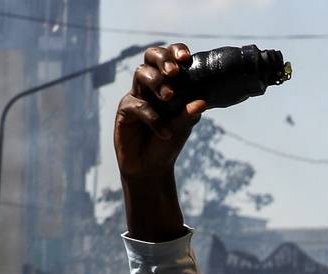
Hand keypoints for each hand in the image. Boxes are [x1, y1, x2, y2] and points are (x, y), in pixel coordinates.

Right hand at [113, 43, 205, 180]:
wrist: (151, 167)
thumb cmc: (168, 144)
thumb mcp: (182, 127)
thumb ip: (189, 114)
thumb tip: (202, 102)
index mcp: (168, 83)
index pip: (170, 59)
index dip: (176, 52)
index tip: (186, 57)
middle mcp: (151, 85)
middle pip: (151, 57)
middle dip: (163, 59)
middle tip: (174, 71)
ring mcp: (137, 95)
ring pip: (141, 74)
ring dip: (156, 82)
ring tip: (170, 97)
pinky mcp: (125, 110)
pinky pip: (138, 105)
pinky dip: (153, 118)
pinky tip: (165, 132)